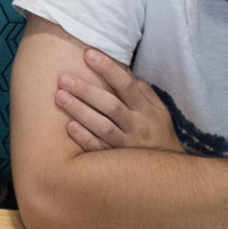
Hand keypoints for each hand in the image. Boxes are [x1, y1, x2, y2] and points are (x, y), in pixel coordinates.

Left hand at [57, 48, 180, 152]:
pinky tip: (69, 126)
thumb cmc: (157, 134)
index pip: (127, 85)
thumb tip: (122, 69)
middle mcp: (138, 127)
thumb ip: (141, 91)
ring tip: (60, 97)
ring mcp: (127, 146)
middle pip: (111, 105)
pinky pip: (99, 150)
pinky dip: (85, 138)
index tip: (88, 53)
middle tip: (63, 77)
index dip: (108, 68)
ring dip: (80, 111)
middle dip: (87, 90)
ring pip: (103, 127)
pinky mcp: (116, 163)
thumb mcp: (157, 111)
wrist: (167, 175)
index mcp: (147, 110)